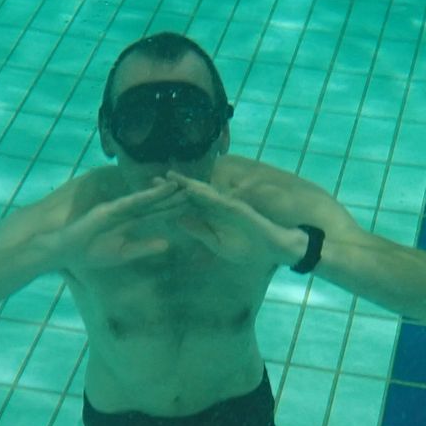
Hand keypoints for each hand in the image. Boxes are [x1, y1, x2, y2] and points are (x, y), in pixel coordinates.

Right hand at [49, 178, 189, 271]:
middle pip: (155, 202)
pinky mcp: (108, 209)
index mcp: (131, 222)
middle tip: (195, 189)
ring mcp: (117, 208)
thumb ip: (144, 247)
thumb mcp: (123, 253)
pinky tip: (159, 190)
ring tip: (182, 184)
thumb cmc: (90, 253)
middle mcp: (127, 211)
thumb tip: (168, 244)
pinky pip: (130, 202)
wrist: (66, 251)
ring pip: (145, 199)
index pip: (157, 214)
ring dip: (163, 191)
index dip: (174, 209)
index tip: (193, 204)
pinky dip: (145, 196)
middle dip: (173, 197)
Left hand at [161, 171, 301, 265]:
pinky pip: (218, 199)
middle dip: (174, 188)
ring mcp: (227, 205)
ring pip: (203, 193)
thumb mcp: (218, 243)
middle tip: (152, 180)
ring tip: (169, 177)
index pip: (187, 206)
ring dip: (187, 185)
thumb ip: (199, 231)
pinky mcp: (237, 207)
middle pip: (192, 194)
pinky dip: (205, 194)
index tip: (151, 195)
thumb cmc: (249, 247)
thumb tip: (178, 220)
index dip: (170, 200)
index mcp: (211, 216)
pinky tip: (192, 189)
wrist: (274, 248)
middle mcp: (217, 207)